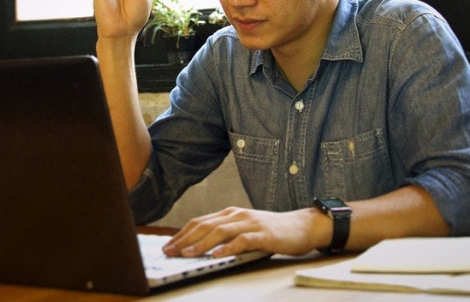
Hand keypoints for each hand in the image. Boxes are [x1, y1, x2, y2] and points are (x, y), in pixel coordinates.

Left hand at [162, 206, 324, 257]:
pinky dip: (228, 248)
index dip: (182, 234)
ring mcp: (250, 223)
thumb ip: (225, 234)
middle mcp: (237, 215)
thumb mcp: (244, 229)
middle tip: (169, 252)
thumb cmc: (271, 231)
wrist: (301, 227)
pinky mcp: (263, 234)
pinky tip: (217, 255)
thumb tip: (200, 247)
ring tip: (187, 254)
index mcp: (230, 213)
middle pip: (205, 225)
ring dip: (201, 244)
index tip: (167, 246)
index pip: (200, 222)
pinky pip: (242, 241)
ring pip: (220, 232)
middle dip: (184, 239)